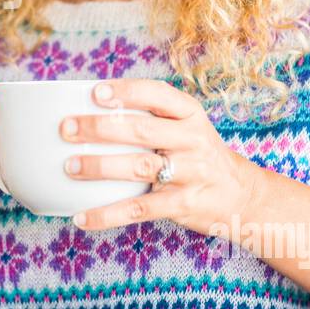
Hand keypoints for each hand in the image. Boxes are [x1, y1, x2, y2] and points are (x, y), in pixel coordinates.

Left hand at [59, 79, 258, 232]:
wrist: (242, 195)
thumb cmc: (199, 155)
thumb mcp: (187, 127)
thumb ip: (152, 118)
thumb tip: (89, 111)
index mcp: (190, 114)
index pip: (158, 94)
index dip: (126, 91)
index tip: (96, 92)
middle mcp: (193, 140)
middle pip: (141, 130)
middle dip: (99, 128)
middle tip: (66, 129)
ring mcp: (190, 173)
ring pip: (138, 167)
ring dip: (100, 167)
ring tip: (70, 167)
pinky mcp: (183, 205)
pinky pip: (140, 210)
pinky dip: (108, 214)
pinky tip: (82, 217)